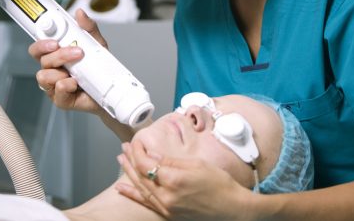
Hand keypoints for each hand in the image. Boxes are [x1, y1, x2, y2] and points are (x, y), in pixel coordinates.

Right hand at [27, 9, 107, 114]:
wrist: (111, 90)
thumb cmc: (99, 68)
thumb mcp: (97, 44)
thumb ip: (88, 28)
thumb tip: (80, 14)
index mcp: (56, 55)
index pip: (38, 47)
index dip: (41, 42)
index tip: (54, 40)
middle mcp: (52, 69)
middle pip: (41, 59)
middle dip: (59, 54)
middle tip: (76, 52)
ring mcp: (54, 85)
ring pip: (44, 76)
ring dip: (61, 70)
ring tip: (77, 71)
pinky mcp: (61, 99)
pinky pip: (57, 91)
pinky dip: (67, 85)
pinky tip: (77, 83)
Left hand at [116, 140, 252, 220]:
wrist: (232, 209)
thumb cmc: (220, 184)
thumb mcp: (197, 164)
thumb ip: (171, 161)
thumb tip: (152, 154)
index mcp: (174, 179)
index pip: (147, 162)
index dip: (138, 151)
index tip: (135, 141)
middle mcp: (166, 195)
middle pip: (141, 175)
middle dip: (131, 159)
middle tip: (124, 147)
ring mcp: (166, 207)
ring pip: (140, 188)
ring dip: (129, 173)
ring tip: (121, 160)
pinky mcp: (168, 215)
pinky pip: (146, 203)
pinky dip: (132, 194)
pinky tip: (121, 188)